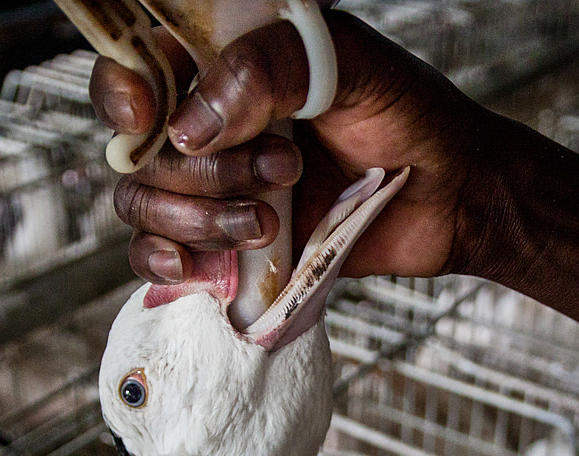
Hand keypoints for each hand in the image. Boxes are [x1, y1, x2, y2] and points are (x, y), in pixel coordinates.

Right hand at [90, 10, 497, 283]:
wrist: (455, 196)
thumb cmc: (411, 117)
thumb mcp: (350, 64)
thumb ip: (268, 69)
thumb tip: (188, 126)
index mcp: (231, 66)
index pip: (139, 66)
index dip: (124, 91)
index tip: (148, 116)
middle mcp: (213, 125)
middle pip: (141, 149)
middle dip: (204, 171)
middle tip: (285, 170)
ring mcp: (219, 187)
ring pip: (146, 204)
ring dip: (198, 219)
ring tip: (269, 223)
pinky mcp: (232, 244)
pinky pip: (163, 257)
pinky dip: (169, 264)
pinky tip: (205, 269)